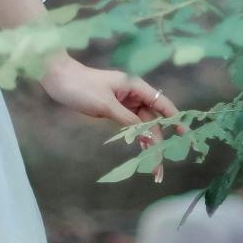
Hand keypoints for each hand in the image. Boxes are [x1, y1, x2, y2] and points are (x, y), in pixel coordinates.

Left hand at [39, 56, 183, 182]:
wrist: (57, 79)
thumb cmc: (82, 86)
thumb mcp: (106, 104)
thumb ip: (128, 121)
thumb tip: (149, 136)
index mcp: (135, 86)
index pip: (161, 103)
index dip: (174, 119)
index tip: (184, 134)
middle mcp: (132, 94)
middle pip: (152, 118)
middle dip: (158, 140)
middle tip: (160, 164)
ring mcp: (122, 102)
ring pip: (141, 124)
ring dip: (147, 142)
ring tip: (152, 164)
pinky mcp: (112, 108)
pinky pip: (129, 124)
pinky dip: (135, 136)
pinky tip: (141, 149)